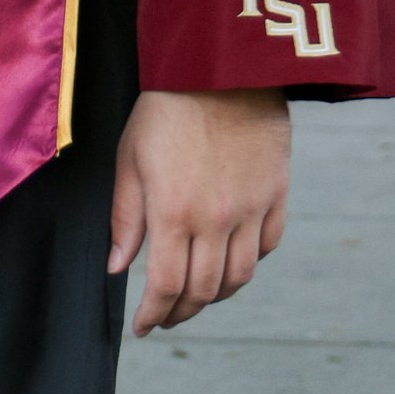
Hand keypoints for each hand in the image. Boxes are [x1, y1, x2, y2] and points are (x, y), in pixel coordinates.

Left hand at [108, 88, 289, 337]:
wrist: (222, 66)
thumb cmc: (166, 108)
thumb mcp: (130, 159)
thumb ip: (125, 218)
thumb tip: (117, 268)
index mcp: (174, 212)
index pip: (166, 286)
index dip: (154, 314)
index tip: (143, 327)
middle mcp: (216, 219)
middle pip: (205, 291)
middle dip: (182, 313)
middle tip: (167, 317)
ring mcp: (252, 209)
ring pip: (240, 276)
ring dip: (217, 296)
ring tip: (198, 296)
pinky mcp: (276, 193)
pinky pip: (268, 245)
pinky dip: (250, 261)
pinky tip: (232, 259)